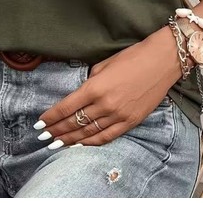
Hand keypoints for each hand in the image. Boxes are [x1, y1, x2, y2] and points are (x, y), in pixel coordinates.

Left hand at [33, 26, 182, 147]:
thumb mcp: (104, 64)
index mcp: (95, 87)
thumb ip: (90, 82)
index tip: (40, 123)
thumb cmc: (132, 57)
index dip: (51, 117)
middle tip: (43, 137)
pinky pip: (107, 137)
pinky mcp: (131, 122)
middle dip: (56, 131)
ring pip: (88, 133)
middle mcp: (105, 104)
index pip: (66, 107)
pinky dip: (91, 143)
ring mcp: (119, 115)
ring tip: (56, 144)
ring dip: (70, 140)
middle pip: (74, 122)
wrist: (162, 61)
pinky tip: (80, 144)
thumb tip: (80, 94)